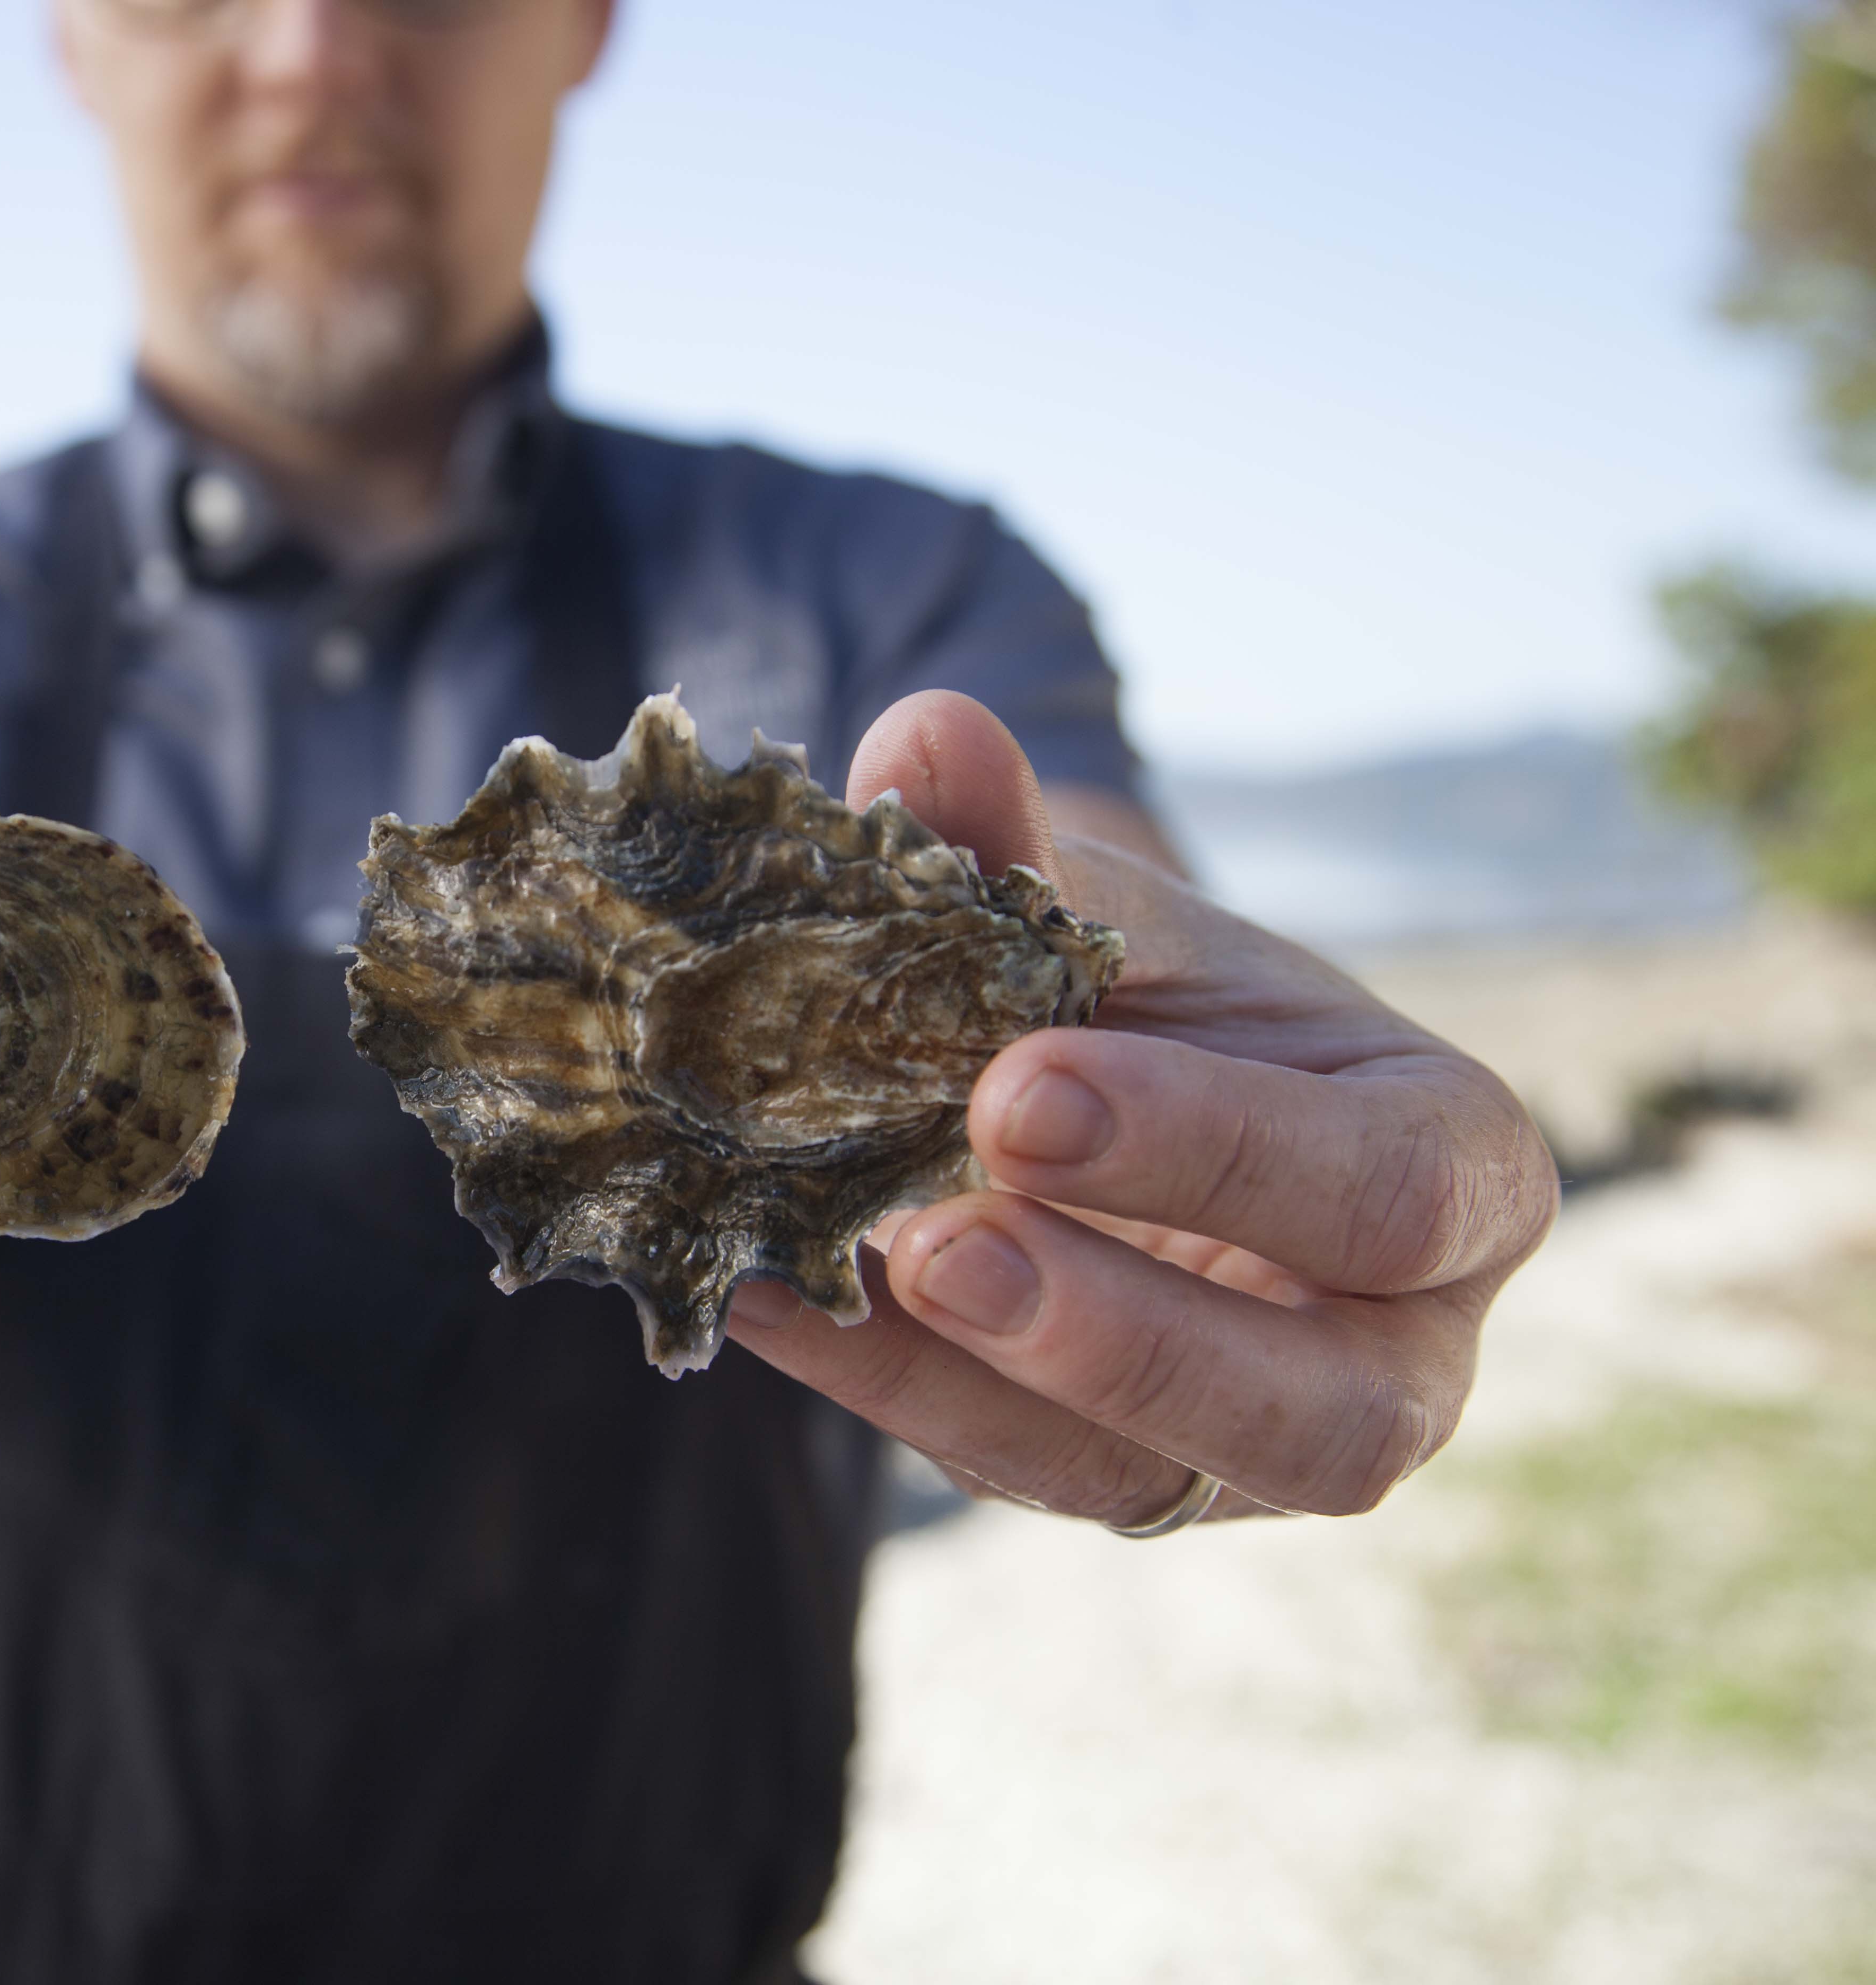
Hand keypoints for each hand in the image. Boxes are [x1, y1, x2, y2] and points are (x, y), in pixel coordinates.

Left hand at [726, 694, 1558, 1526]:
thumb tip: (922, 735)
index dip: (1209, 1152)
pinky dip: (882, 1386)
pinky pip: (1009, 1468)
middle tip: (940, 1244)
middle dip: (1119, 1332)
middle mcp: (1398, 1348)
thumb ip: (1031, 849)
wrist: (1124, 1086)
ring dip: (978, 1387)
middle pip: (1321, 1412)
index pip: (1382, 1194)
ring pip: (1148, 1479)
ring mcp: (1254, 1446)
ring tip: (828, 1274)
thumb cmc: (1164, 999)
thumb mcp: (1123, 921)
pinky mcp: (1116, 1481)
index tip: (1019, 1089)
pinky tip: (766, 1293)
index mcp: (1460, 1177)